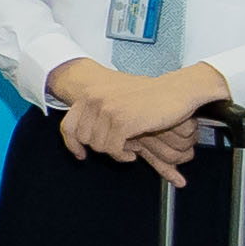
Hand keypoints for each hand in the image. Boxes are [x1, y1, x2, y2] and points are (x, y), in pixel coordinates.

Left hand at [49, 59, 222, 173]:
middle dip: (102, 146)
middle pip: (84, 139)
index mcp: (90, 94)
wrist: (177, 90)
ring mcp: (107, 110)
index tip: (80, 155)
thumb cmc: (150, 95)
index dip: (72, 144)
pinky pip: (113, 150)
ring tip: (130, 144)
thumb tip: (81, 137)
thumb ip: (97, 111)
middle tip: (121, 145)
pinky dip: (123, 156)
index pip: (68, 125)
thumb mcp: (116, 98)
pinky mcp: (122, 121)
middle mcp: (94, 100)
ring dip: (115, 151)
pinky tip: (134, 152)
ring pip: (98, 146)